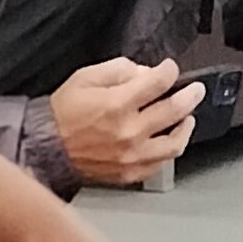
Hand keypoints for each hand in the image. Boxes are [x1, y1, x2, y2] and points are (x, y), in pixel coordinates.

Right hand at [50, 55, 196, 186]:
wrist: (47, 147)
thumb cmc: (63, 113)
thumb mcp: (86, 77)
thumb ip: (119, 70)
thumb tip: (145, 72)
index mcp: (117, 104)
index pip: (159, 82)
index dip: (169, 71)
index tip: (170, 68)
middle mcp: (128, 132)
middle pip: (175, 110)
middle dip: (190, 95)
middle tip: (195, 90)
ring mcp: (131, 156)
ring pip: (175, 143)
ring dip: (186, 127)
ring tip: (187, 117)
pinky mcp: (129, 173)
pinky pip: (160, 164)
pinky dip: (169, 150)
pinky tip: (168, 139)